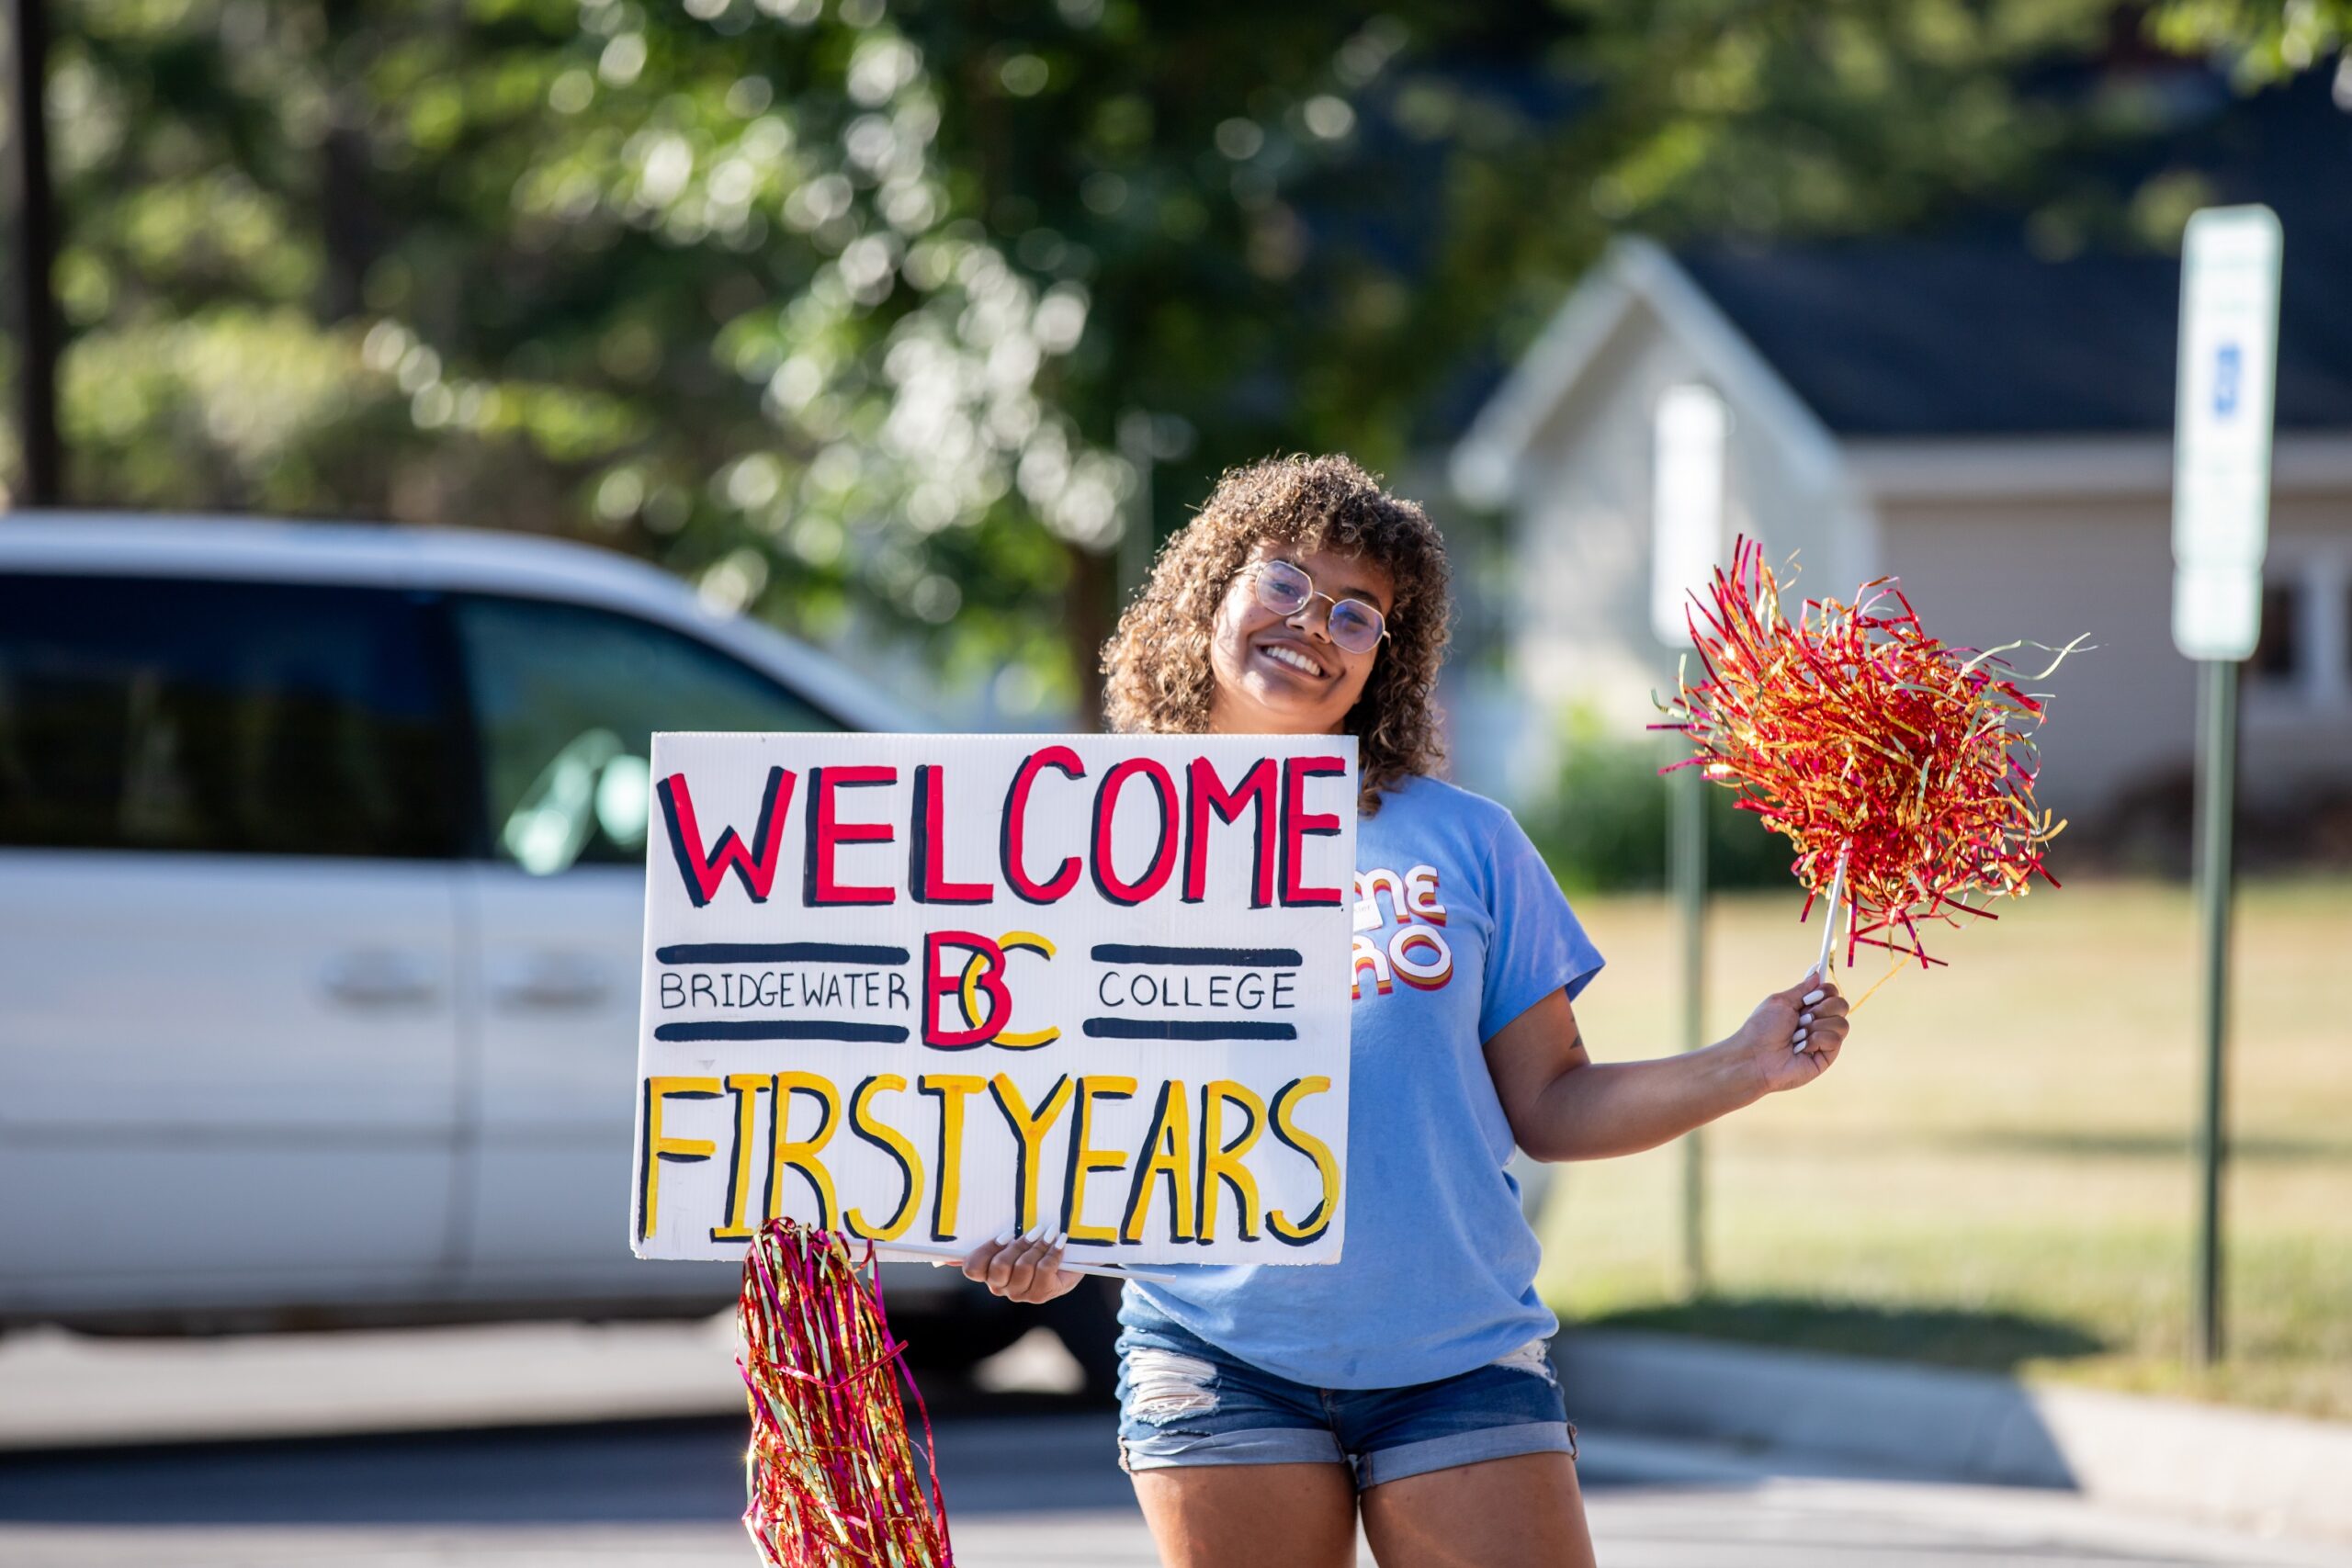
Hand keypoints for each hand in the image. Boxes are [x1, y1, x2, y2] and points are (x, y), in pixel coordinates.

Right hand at [952, 1222, 1082, 1302]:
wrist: (1071, 1262)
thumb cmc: (1036, 1247)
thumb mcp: (1013, 1242)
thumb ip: (986, 1245)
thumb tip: (944, 1257)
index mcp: (988, 1273)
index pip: (972, 1268)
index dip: (987, 1250)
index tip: (1006, 1235)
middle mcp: (1001, 1287)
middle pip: (999, 1267)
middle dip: (1018, 1245)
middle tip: (1035, 1230)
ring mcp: (1020, 1294)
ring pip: (1022, 1267)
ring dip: (1038, 1246)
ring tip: (1049, 1233)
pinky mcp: (1041, 1295)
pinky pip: (1043, 1270)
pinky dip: (1053, 1252)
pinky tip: (1059, 1241)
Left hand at [1728, 968, 1850, 1094]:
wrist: (1755, 1057)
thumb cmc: (1762, 1029)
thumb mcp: (1781, 1001)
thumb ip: (1802, 988)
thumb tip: (1817, 973)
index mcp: (1807, 1008)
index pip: (1832, 993)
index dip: (1825, 991)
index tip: (1808, 998)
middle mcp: (1818, 1022)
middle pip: (1842, 1005)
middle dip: (1821, 1009)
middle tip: (1801, 1018)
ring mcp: (1824, 1040)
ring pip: (1841, 1023)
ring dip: (1815, 1026)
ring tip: (1797, 1036)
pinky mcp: (1827, 1057)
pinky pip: (1835, 1040)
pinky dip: (1815, 1040)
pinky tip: (1801, 1048)